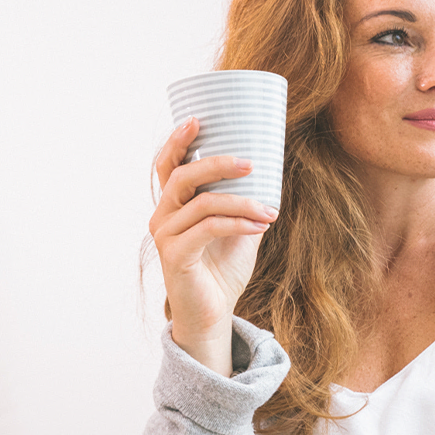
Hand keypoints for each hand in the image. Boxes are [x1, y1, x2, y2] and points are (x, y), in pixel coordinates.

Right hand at [150, 117, 277, 375]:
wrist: (213, 314)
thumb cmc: (222, 270)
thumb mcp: (240, 230)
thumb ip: (246, 203)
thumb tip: (272, 176)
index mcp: (173, 206)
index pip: (167, 166)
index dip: (177, 141)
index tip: (198, 119)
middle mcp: (162, 217)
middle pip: (183, 176)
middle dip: (217, 164)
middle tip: (250, 163)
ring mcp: (165, 237)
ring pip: (201, 203)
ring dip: (240, 201)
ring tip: (269, 209)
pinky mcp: (175, 256)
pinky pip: (208, 229)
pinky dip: (238, 223)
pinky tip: (260, 225)